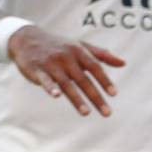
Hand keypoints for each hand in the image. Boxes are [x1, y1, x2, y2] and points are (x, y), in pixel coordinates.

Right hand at [8, 26, 124, 116]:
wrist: (28, 38)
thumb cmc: (60, 45)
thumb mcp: (81, 46)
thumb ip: (102, 55)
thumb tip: (124, 63)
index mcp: (79, 51)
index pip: (95, 67)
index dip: (105, 80)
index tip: (114, 94)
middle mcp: (67, 57)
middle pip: (83, 79)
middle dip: (96, 96)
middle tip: (107, 112)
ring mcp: (51, 64)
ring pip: (66, 83)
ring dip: (77, 99)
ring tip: (86, 113)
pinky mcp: (37, 70)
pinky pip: (44, 80)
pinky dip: (50, 87)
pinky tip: (56, 96)